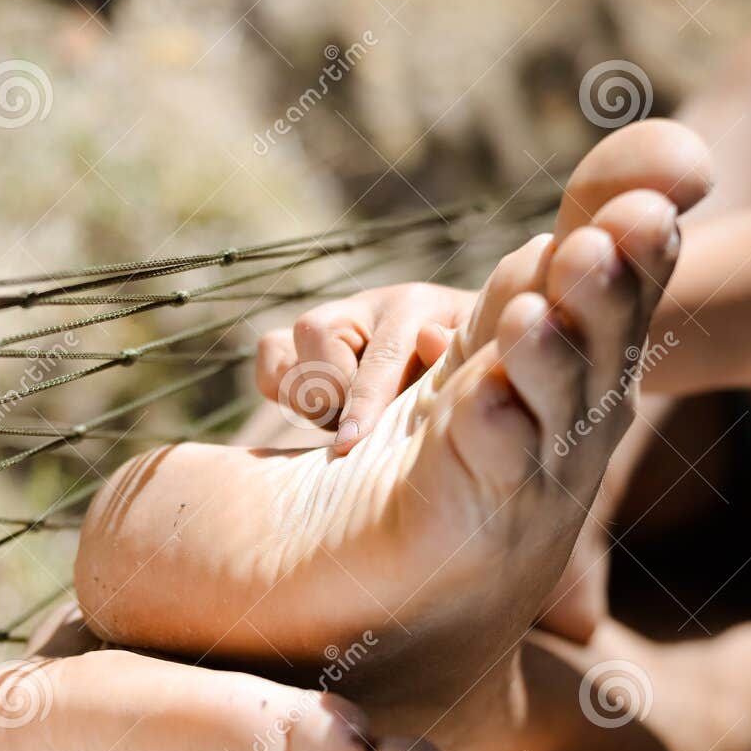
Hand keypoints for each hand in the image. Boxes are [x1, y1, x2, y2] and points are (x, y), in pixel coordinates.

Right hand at [255, 283, 475, 452]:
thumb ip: (459, 354)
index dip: (361, 403)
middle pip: (316, 336)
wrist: (462, 363)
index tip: (347, 445)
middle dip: (333, 392)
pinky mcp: (303, 340)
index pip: (378, 355)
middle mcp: (365, 305)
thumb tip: (429, 339)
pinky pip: (270, 357)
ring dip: (308, 397)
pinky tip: (321, 409)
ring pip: (283, 350)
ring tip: (347, 417)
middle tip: (362, 429)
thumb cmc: (472, 374)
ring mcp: (331, 319)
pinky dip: (282, 388)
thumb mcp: (481, 363)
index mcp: (415, 306)